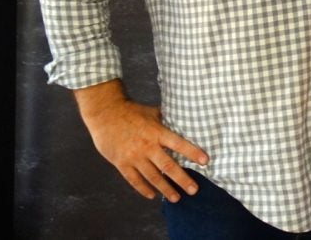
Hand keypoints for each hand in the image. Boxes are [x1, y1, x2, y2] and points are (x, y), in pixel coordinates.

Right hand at [75, 80, 208, 202]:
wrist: (105, 114)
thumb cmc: (131, 111)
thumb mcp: (152, 113)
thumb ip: (167, 120)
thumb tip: (184, 119)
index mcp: (157, 132)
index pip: (179, 144)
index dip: (193, 152)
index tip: (205, 161)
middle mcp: (147, 146)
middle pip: (168, 166)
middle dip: (182, 180)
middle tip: (194, 190)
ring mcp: (133, 156)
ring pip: (152, 177)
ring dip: (165, 189)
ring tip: (176, 198)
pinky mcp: (121, 163)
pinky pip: (134, 180)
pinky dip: (143, 189)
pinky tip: (152, 195)